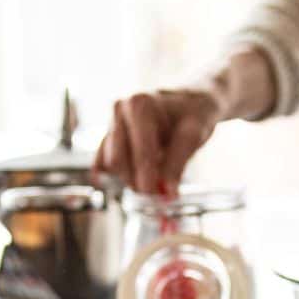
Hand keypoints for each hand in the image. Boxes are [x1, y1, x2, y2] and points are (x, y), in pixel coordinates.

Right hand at [93, 88, 222, 195]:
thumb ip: (177, 163)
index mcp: (139, 105)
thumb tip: (167, 193)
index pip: (138, 150)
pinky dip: (117, 177)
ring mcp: (111, 125)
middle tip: (159, 193)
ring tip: (156, 180)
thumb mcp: (193, 134)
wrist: (187, 103)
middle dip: (137, 181)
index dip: (147, 176)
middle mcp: (119, 111)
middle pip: (118, 160)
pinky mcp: (108, 140)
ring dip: (131, 179)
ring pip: (111, 165)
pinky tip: (129, 180)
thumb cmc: (191, 115)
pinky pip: (105, 164)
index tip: (158, 195)